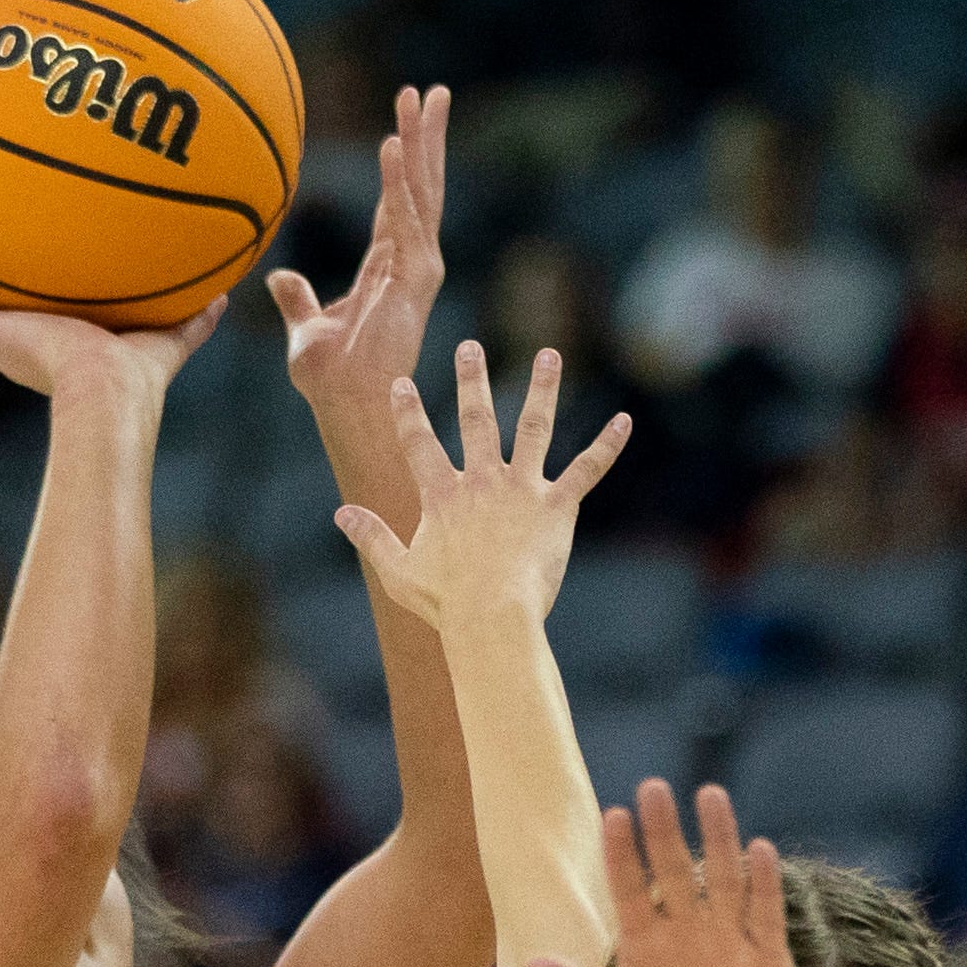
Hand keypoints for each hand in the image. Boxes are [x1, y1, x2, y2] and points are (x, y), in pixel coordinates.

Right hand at [0, 246, 224, 404]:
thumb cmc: (138, 380)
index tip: (38, 276)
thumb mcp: (169, 336)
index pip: (46, 320)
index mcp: (64, 348)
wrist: (105, 394)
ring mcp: (1, 340)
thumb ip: (193, 318)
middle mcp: (27, 344)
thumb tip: (223, 296)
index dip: (40, 300)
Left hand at [266, 83, 448, 421]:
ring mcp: (418, 268)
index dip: (404, 161)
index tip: (406, 121)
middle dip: (429, 137)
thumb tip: (278, 276)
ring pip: (423, 191)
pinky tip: (393, 144)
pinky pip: (405, 218)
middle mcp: (410, 261)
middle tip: (435, 91)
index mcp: (388, 266)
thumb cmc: (331, 377)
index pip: (398, 201)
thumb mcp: (307, 327)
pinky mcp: (415, 278)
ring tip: (423, 97)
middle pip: (422, 186)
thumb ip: (297, 299)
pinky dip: (399, 182)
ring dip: (421, 142)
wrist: (347, 405)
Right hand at [333, 339, 628, 628]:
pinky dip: (606, 445)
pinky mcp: (557, 506)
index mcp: (442, 496)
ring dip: (542, 389)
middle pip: (476, 420)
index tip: (401, 383)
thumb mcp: (399, 572)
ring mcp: (522, 489)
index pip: (419, 444)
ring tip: (549, 355)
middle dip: (472, 380)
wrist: (493, 618)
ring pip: (533, 427)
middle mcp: (482, 481)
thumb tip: (341, 515)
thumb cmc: (446, 604)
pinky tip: (624, 421)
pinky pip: (586, 469)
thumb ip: (372, 538)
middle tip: (470, 347)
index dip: (408, 412)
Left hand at [526, 781, 798, 966]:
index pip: (630, 891)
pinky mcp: (768, 960)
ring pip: (723, 880)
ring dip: (719, 839)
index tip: (613, 817)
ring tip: (709, 795)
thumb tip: (529, 966)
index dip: (622, 856)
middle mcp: (687, 934)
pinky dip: (763, 885)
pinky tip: (760, 849)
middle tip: (653, 787)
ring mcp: (729, 942)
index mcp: (647, 946)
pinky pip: (765, 915)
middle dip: (664, 832)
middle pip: (674, 872)